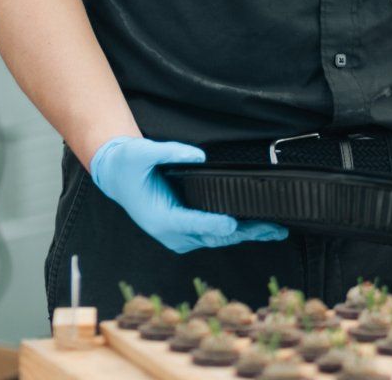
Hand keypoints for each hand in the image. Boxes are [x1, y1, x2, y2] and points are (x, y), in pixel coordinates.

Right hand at [89, 137, 288, 253]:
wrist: (118, 175)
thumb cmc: (129, 165)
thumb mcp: (142, 153)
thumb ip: (170, 153)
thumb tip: (198, 155)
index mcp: (160, 218)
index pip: (191, 223)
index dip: (213, 224)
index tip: (233, 223)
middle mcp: (171, 232)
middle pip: (212, 236)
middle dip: (244, 233)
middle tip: (272, 229)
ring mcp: (179, 234)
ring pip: (216, 238)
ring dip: (246, 234)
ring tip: (274, 230)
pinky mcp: (186, 229)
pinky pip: (213, 233)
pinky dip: (236, 232)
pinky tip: (257, 227)